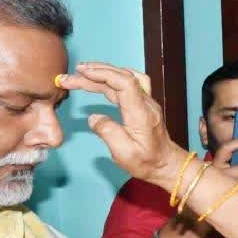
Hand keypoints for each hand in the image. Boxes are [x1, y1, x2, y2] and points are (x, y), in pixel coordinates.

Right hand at [58, 63, 185, 190]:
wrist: (166, 164)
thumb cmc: (147, 162)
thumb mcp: (124, 154)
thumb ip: (107, 133)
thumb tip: (94, 118)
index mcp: (140, 113)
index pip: (124, 82)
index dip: (103, 74)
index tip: (82, 73)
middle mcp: (145, 102)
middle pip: (120, 76)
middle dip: (94, 73)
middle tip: (70, 76)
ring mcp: (146, 101)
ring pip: (124, 77)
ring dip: (102, 73)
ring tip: (81, 73)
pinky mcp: (143, 103)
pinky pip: (129, 82)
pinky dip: (113, 76)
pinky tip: (103, 76)